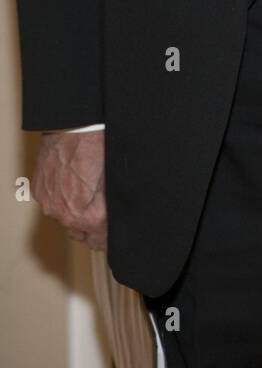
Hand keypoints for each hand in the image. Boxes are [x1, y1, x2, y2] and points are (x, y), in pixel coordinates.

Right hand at [32, 130, 106, 250]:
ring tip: (89, 199)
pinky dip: (62, 198)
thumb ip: (114, 208)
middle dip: (93, 229)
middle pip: (81, 233)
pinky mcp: (39, 190)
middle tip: (104, 220)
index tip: (113, 234)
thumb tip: (117, 219)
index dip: (109, 237)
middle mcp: (65, 215)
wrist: (75, 127)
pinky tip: (73, 185)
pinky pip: (52, 202)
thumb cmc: (99, 149)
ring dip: (76, 213)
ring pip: (65, 218)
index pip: (100, 240)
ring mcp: (49, 203)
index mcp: (89, 217)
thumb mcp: (115, 183)